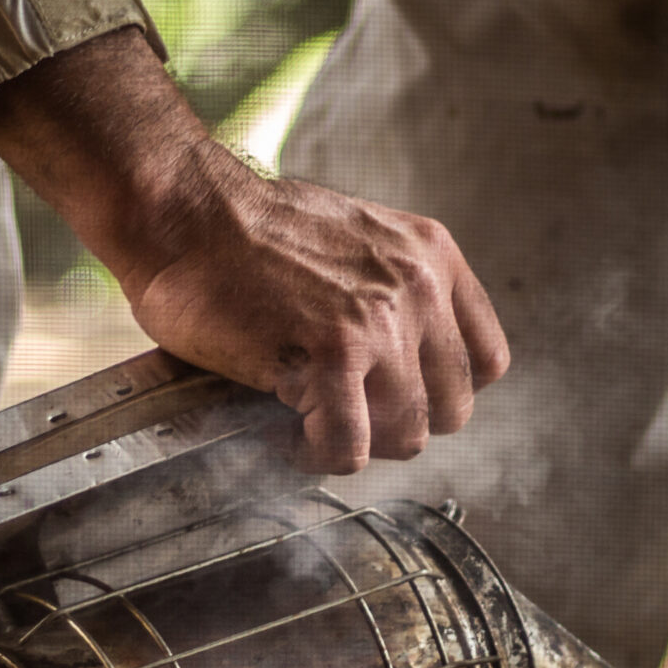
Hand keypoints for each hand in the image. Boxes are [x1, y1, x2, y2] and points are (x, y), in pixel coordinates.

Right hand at [0, 29, 509, 473]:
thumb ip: (391, 291)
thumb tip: (398, 365)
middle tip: (339, 415)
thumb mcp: (353, 239)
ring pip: (404, 436)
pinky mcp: (330, 356)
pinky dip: (314, 456)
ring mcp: (379, 323)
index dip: (435, 392)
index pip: (484, 363)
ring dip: (355, 442)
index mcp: (432, 256)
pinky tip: (283, 435)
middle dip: (394, 424)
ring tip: (306, 424)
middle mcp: (418, 287)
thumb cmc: (245, 228)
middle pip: (448, 410)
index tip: (391, 396)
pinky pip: (348, 448)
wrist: (183, 210)